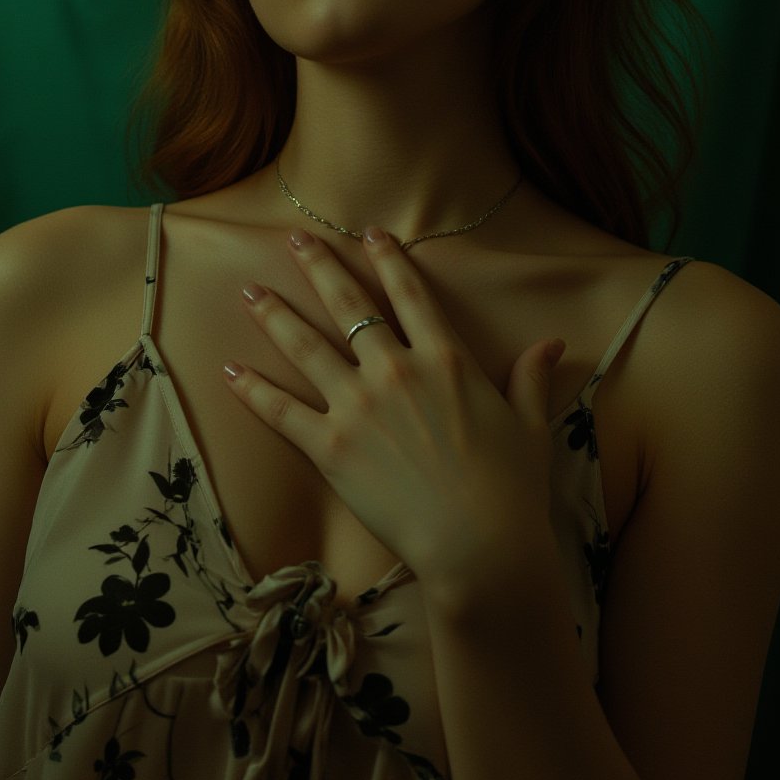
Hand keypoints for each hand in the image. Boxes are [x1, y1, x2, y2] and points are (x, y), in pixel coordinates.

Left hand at [223, 225, 566, 598]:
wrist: (479, 545)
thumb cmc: (511, 489)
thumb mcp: (530, 425)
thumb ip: (531, 378)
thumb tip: (550, 343)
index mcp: (446, 360)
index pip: (411, 294)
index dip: (388, 259)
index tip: (370, 233)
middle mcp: (396, 370)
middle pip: (349, 304)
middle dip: (318, 266)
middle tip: (293, 240)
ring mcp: (358, 406)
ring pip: (306, 345)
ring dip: (274, 314)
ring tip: (249, 290)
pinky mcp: (330, 447)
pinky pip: (281, 410)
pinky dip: (252, 389)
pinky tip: (229, 369)